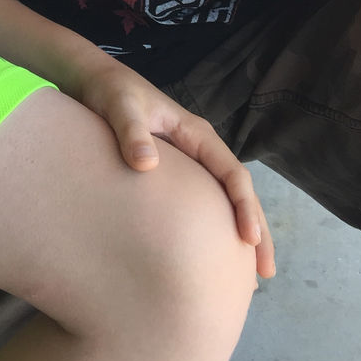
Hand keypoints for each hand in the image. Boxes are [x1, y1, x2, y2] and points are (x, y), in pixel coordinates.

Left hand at [80, 56, 274, 278]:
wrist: (95, 82)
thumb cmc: (110, 93)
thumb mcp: (120, 107)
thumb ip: (132, 132)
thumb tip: (146, 165)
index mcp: (195, 134)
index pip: (231, 172)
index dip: (244, 206)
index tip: (249, 239)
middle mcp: (200, 148)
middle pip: (239, 192)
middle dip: (257, 230)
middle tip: (264, 272)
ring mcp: (190, 161)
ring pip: (225, 200)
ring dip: (242, 233)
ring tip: (250, 278)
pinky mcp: (175, 174)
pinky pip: (204, 203)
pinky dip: (216, 228)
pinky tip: (213, 254)